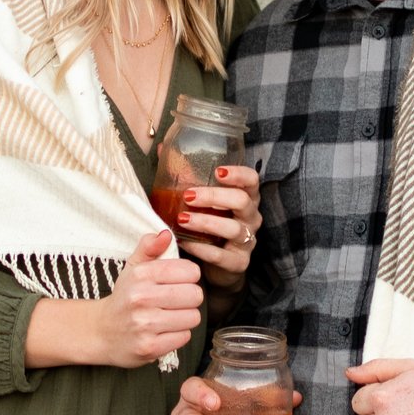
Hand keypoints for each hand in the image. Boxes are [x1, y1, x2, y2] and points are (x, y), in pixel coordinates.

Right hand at [35, 229, 200, 367]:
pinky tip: (164, 331)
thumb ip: (149, 248)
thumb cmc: (124, 298)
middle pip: (195, 295)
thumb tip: (165, 234)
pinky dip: (178, 335)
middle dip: (190, 298)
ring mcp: (144, 324)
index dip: (189, 277)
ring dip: (185, 318)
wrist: (100, 332)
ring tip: (170, 316)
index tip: (179, 281)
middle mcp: (141, 298)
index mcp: (141, 275)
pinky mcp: (149, 347)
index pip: (190, 271)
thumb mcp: (133, 268)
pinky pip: (184, 337)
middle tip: (176, 301)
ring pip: (192, 317)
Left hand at [174, 165, 261, 284]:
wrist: (220, 265)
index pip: (252, 180)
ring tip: (182, 219)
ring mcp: (247, 241)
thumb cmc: (210, 225)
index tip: (218, 171)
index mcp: (246, 197)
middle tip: (188, 195)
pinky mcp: (239, 263)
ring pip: (232, 228)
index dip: (238, 174)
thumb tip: (161, 149)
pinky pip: (221, 255)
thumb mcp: (202, 200)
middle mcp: (251, 217)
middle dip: (214, 197)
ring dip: (205, 222)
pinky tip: (185, 242)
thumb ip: (186, 176)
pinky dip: (201, 249)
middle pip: (241, 201)